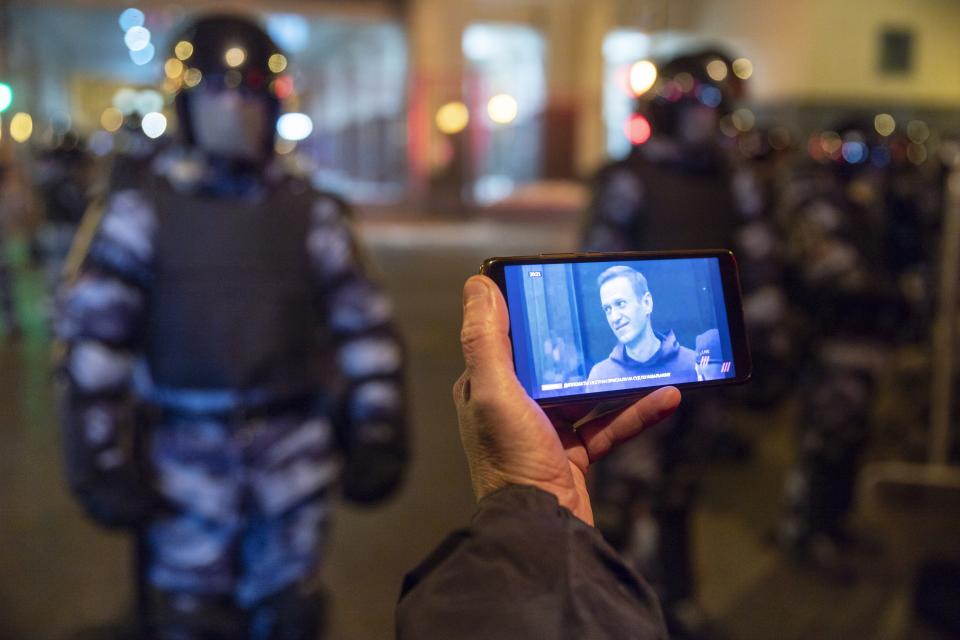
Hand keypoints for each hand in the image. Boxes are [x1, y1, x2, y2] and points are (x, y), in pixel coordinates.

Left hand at [453, 275, 680, 525]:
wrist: (541, 529)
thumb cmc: (511, 460)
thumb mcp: (495, 393)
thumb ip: (486, 340)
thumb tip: (479, 285)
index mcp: (487, 388)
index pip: (509, 338)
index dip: (534, 315)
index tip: (565, 289)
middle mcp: (513, 406)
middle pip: (553, 363)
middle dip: (585, 344)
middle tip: (617, 319)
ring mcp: (546, 431)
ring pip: (588, 393)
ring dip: (620, 379)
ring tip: (652, 359)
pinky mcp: (575, 454)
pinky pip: (610, 425)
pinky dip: (637, 412)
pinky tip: (667, 397)